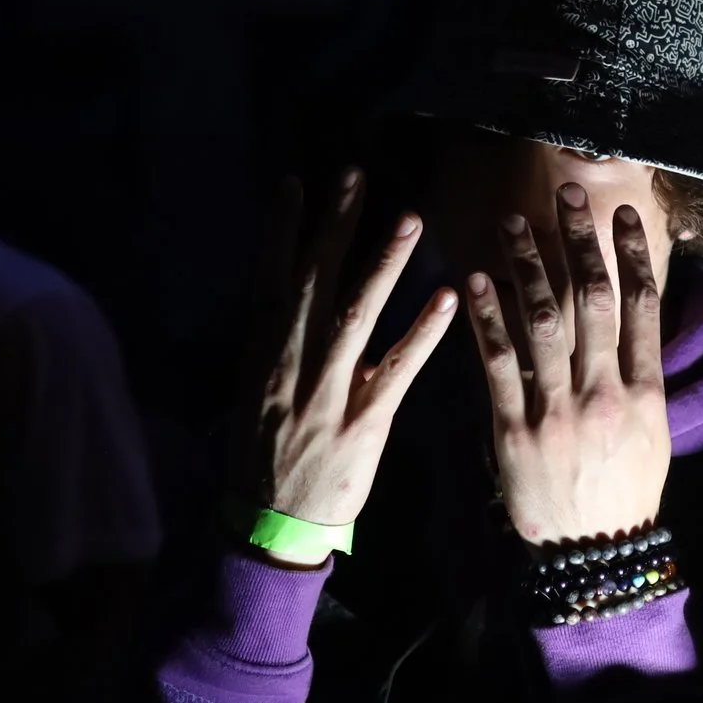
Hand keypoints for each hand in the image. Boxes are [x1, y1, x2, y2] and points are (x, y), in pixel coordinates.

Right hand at [241, 169, 459, 565]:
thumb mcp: (254, 396)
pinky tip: (448, 299)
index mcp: (261, 357)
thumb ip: (273, 346)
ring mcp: (327, 394)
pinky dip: (422, 333)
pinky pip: (396, 370)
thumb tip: (280, 295)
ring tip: (409, 218)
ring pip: (355, 318)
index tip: (294, 181)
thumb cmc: (265, 458)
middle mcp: (290, 367)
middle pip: (312, 285)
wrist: (270, 527)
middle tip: (355, 175)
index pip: (270, 280)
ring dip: (383, 266)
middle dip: (334, 227)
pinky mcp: (363, 424)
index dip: (280, 230)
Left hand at [464, 185, 669, 550]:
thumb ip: (641, 375)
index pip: (643, 306)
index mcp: (645, 392)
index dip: (632, 254)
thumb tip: (636, 318)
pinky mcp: (514, 431)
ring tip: (512, 224)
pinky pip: (499, 366)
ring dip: (528, 267)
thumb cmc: (625, 489)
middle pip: (594, 301)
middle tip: (566, 194)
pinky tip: (475, 282)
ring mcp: (558, 411)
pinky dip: (486, 319)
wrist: (593, 552)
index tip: (620, 214)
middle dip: (578, 242)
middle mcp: (604, 394)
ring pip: (544, 322)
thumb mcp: (653, 432)